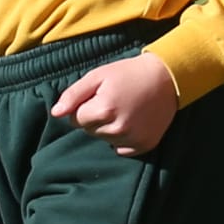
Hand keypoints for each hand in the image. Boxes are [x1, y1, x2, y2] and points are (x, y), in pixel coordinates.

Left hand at [52, 52, 178, 155]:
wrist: (167, 77)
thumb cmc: (128, 74)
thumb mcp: (98, 76)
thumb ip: (73, 94)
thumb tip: (56, 113)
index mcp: (103, 110)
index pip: (76, 120)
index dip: (84, 107)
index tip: (98, 96)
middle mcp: (118, 129)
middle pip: (90, 131)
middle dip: (96, 118)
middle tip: (113, 101)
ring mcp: (133, 139)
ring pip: (105, 140)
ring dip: (109, 128)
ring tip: (124, 110)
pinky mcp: (145, 145)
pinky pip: (122, 149)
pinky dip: (123, 139)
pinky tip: (132, 122)